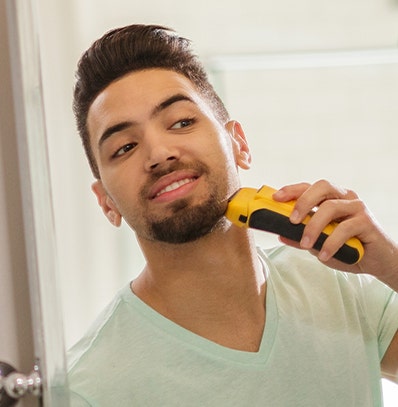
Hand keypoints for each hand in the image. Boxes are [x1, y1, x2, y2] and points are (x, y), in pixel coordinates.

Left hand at [272, 180, 397, 289]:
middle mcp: (345, 198)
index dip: (292, 190)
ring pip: (331, 207)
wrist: (377, 263)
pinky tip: (324, 255)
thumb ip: (301, 238)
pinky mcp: (368, 222)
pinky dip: (331, 242)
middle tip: (292, 220)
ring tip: (305, 244)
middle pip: (322, 187)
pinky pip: (346, 228)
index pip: (309, 187)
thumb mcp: (319, 244)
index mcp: (331, 198)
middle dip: (303, 201)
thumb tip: (280, 234)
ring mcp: (357, 208)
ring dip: (314, 226)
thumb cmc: (347, 249)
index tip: (276, 198)